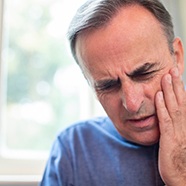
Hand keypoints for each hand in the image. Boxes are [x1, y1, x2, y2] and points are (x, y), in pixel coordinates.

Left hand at [155, 67, 185, 185]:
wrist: (182, 175)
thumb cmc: (180, 156)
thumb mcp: (180, 136)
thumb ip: (176, 122)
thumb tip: (169, 108)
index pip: (184, 101)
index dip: (180, 87)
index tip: (175, 74)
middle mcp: (184, 123)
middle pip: (180, 100)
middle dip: (176, 84)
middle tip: (172, 69)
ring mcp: (177, 130)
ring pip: (173, 106)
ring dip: (169, 91)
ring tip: (166, 77)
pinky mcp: (169, 137)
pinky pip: (165, 119)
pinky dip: (161, 106)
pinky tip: (157, 96)